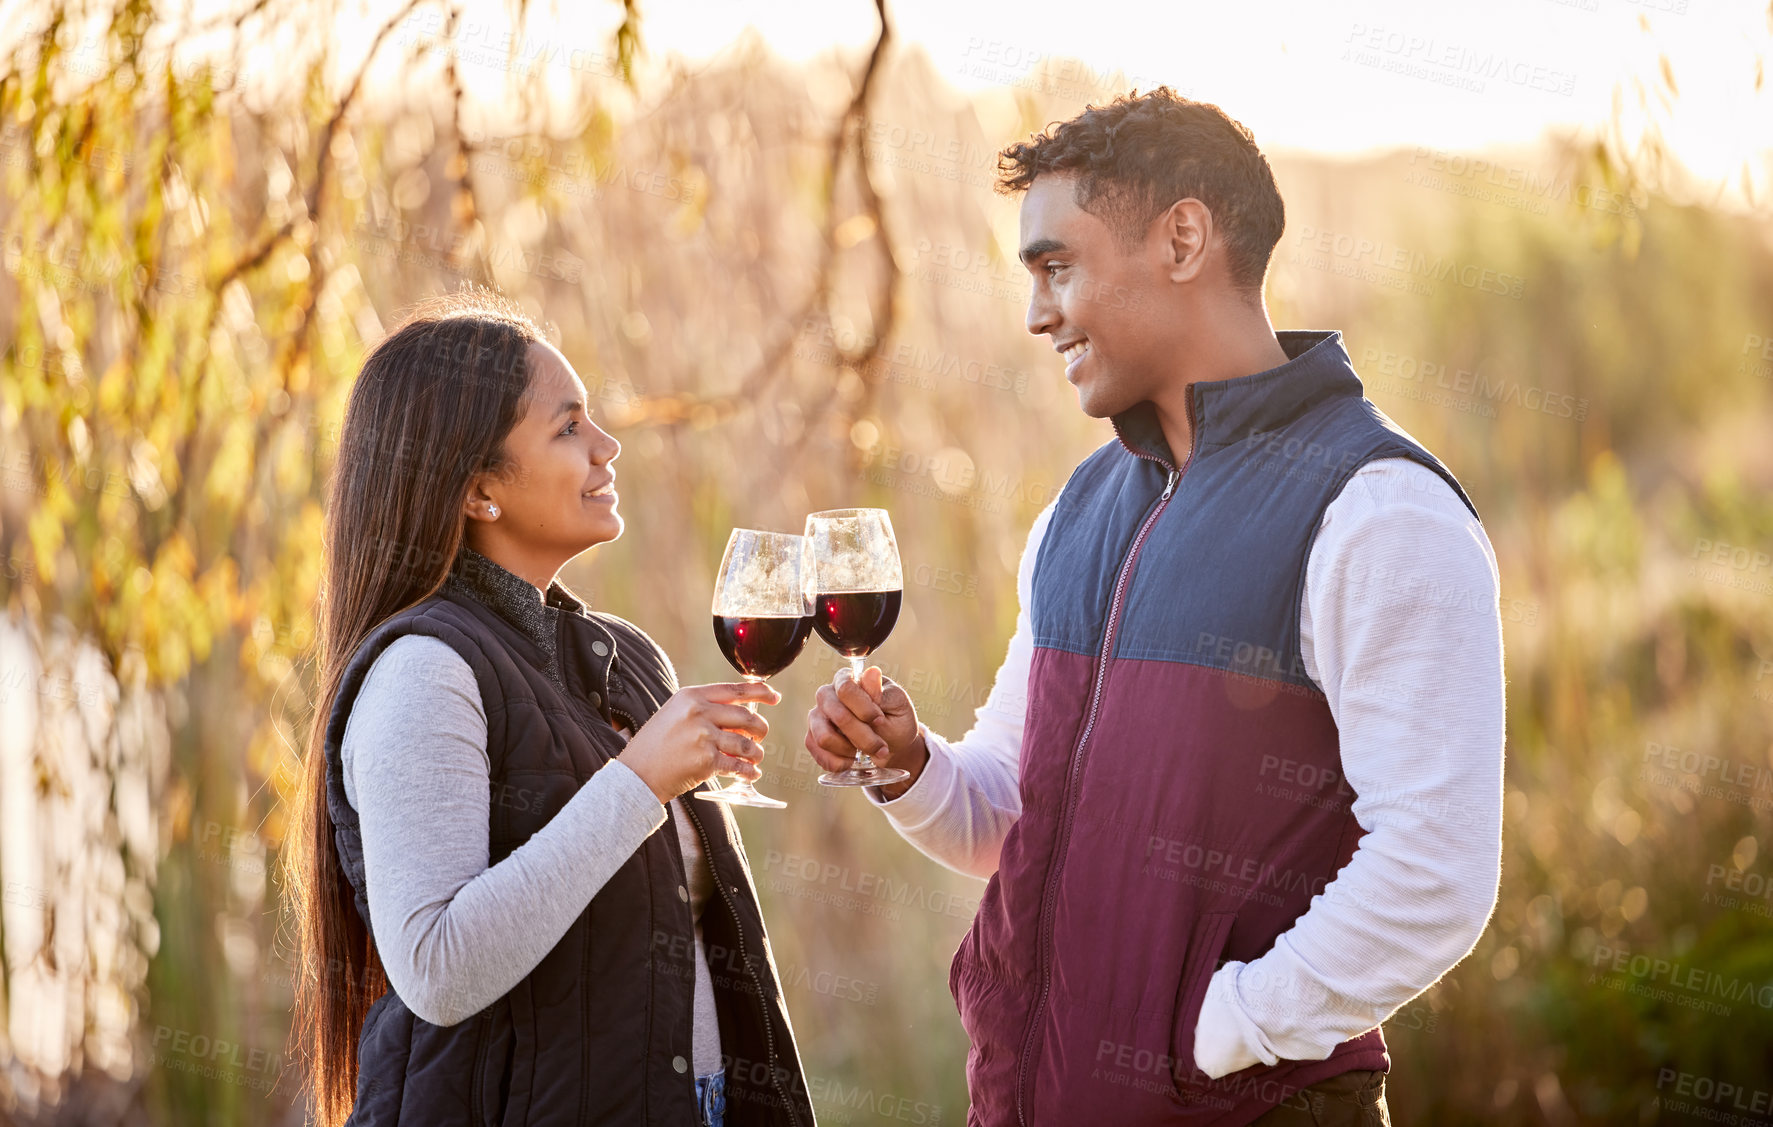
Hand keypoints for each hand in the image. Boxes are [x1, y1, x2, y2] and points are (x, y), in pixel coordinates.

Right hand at [617, 682, 779, 802]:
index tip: (774, 696)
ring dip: (756, 753)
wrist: (636, 775)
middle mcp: (698, 712)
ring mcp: (703, 736)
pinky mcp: (706, 760)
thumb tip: (740, 714)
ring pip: (746, 743)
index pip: (734, 690)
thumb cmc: (655, 747)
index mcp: (691, 696)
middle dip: (760, 729)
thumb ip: (703, 709)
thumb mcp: (674, 714)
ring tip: (754, 759)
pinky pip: (738, 765)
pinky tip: (750, 774)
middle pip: (746, 716)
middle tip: (759, 737)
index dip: (759, 692)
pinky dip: (748, 772)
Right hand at [804, 666, 928, 797]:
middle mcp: (827, 695)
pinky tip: (853, 760)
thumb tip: (872, 672)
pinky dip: (839, 762)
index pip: (846, 689)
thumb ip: (881, 694)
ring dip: (851, 751)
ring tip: (866, 752)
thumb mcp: (896, 705)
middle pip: (837, 716)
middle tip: (882, 747)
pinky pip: (818, 753)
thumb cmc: (895, 720)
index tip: (880, 721)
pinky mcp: (812, 738)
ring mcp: (817, 717)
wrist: (892, 745)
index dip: (864, 709)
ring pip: (824, 738)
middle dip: (863, 737)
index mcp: (848, 679)